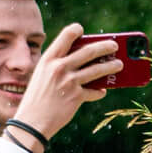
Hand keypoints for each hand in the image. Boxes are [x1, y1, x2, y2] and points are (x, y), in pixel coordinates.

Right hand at [13, 25, 121, 141]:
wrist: (32, 122)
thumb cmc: (37, 98)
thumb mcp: (42, 76)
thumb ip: (58, 66)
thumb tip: (84, 61)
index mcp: (48, 59)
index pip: (66, 36)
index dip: (76, 30)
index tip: (82, 30)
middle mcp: (59, 67)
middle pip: (89, 51)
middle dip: (105, 46)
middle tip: (114, 45)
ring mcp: (69, 82)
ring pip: (98, 70)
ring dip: (111, 66)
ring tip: (119, 64)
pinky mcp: (76, 97)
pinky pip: (95, 91)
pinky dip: (100, 91)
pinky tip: (102, 91)